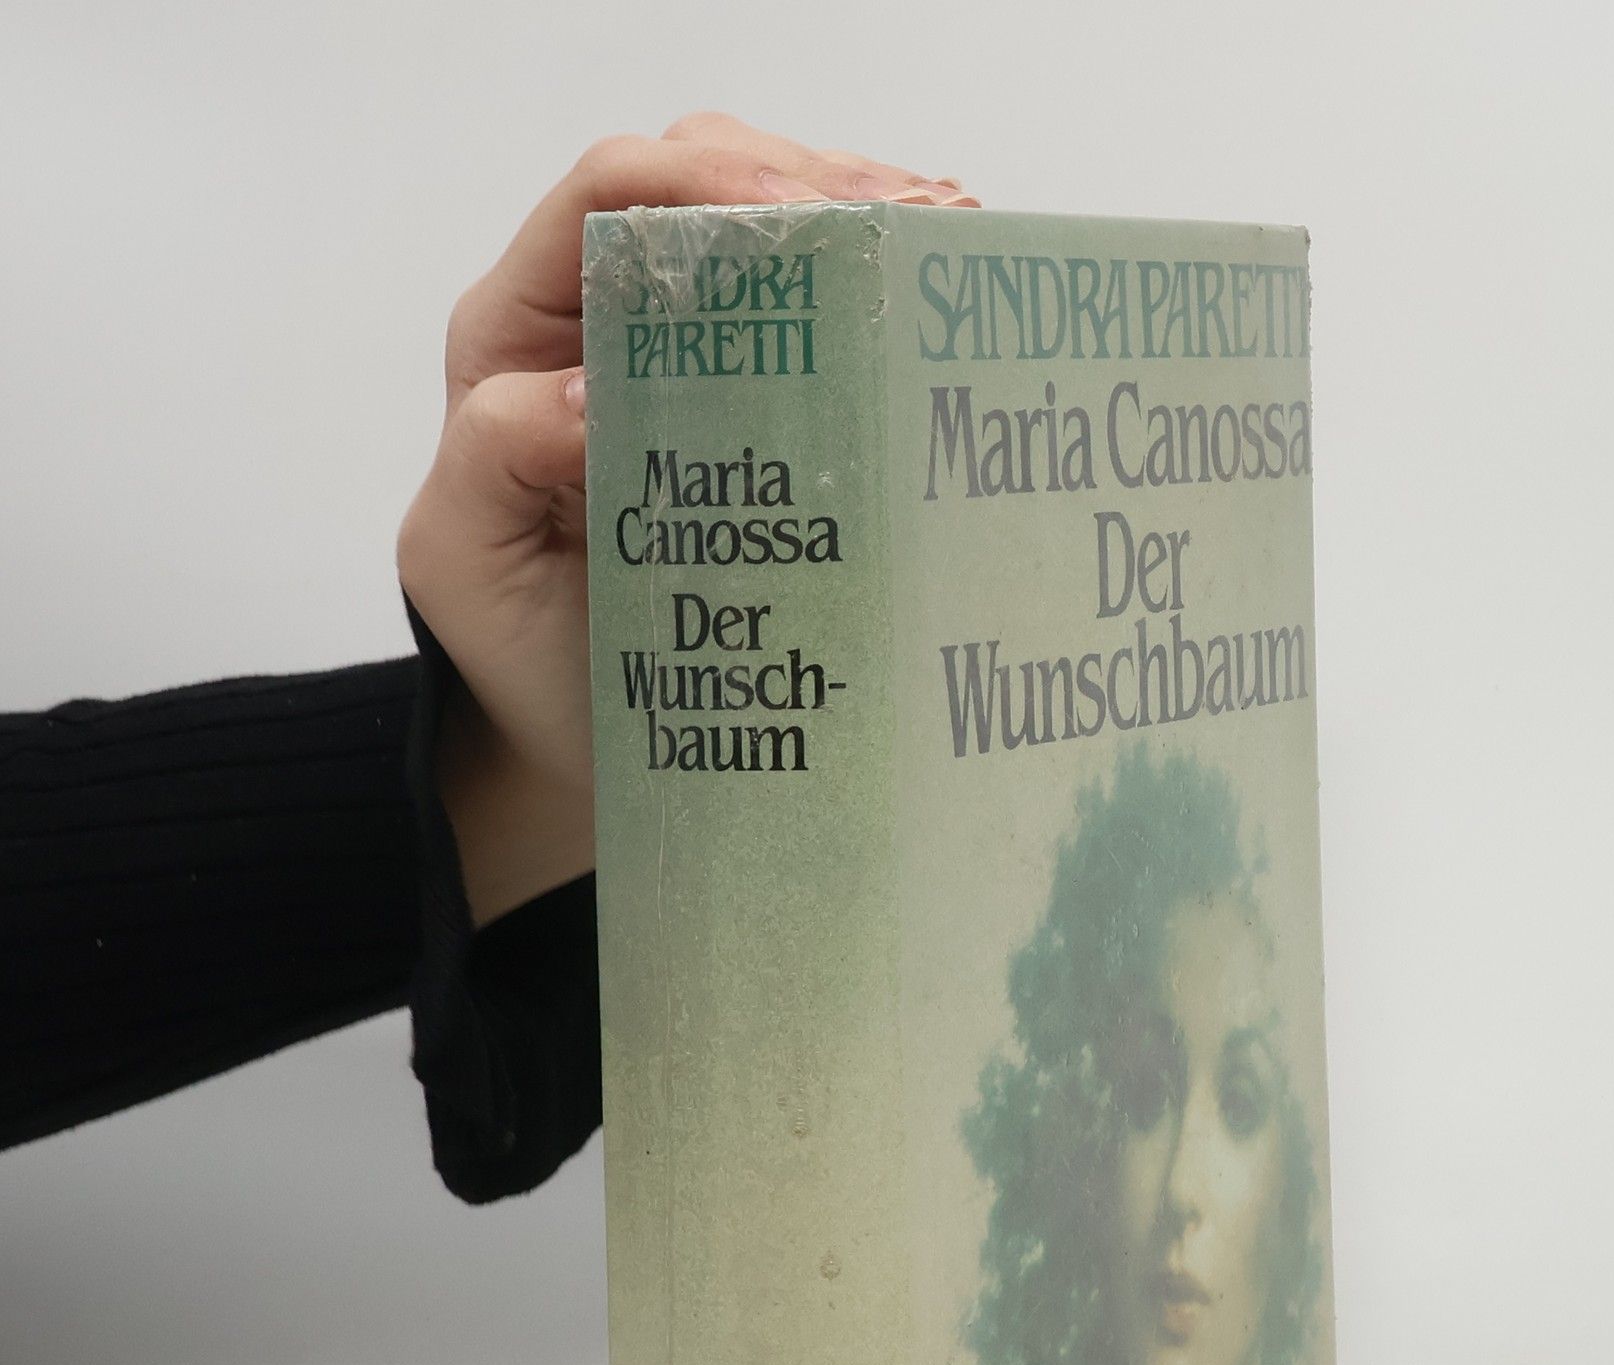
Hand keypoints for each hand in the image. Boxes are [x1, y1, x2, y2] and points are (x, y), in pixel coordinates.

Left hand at [395, 116, 977, 926]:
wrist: (585, 738)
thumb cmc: (523, 653)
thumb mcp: (466, 560)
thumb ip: (493, 453)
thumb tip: (589, 389)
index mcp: (522, 334)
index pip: (608, 197)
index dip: (704, 182)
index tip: (802, 223)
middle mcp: (603, 321)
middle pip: (703, 182)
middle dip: (808, 183)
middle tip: (908, 232)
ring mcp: (689, 358)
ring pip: (772, 228)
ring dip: (862, 217)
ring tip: (950, 238)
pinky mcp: (757, 407)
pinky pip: (817, 311)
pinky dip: (880, 284)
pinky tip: (940, 284)